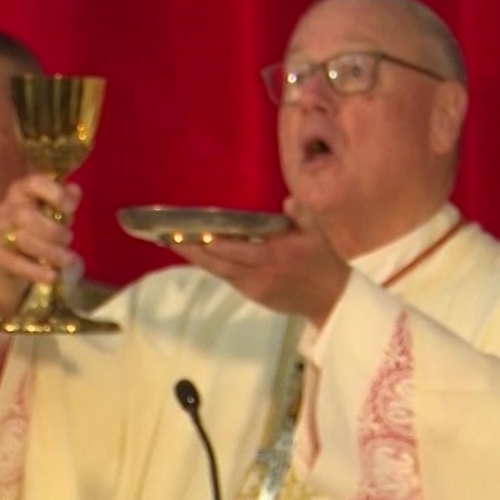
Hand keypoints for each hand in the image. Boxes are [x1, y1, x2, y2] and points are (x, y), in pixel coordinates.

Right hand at [0, 174, 82, 319]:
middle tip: (70, 239)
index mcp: (23, 190)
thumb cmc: (40, 227)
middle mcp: (6, 206)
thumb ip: (66, 199)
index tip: (71, 208)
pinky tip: (53, 276)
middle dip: (53, 231)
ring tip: (68, 260)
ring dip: (49, 252)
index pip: (34, 182)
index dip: (54, 193)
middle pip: (25, 216)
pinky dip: (36, 271)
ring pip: (21, 240)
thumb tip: (74, 191)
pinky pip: (14, 262)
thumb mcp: (55, 212)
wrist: (14, 257)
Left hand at [174, 197, 353, 325]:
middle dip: (192, 251)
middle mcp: (260, 274)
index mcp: (274, 256)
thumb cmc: (324, 259)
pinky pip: (229, 278)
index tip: (192, 233)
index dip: (212, 244)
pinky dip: (213, 266)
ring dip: (198, 259)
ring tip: (176, 243)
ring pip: (220, 272)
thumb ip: (299, 214)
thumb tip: (286, 201)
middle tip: (168, 238)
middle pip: (219, 264)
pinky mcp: (254, 295)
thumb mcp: (317, 232)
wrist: (330, 298)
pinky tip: (200, 254)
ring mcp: (255, 288)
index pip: (236, 250)